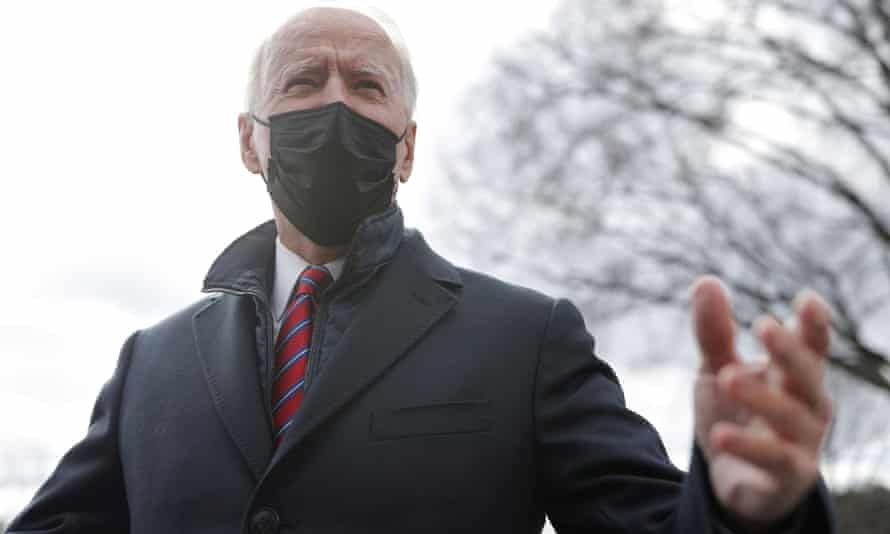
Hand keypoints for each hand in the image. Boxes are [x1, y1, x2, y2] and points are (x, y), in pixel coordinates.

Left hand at [691, 276, 832, 529]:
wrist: (731, 478)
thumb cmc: (735, 414)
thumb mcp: (717, 369)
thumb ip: (714, 331)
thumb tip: (706, 280)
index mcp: (794, 375)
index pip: (812, 346)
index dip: (813, 324)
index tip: (807, 299)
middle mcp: (808, 405)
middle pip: (808, 375)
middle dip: (790, 351)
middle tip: (764, 325)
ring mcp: (802, 442)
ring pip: (792, 416)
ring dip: (761, 397)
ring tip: (726, 376)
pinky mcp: (788, 476)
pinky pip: (775, 460)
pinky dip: (750, 447)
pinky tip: (721, 435)